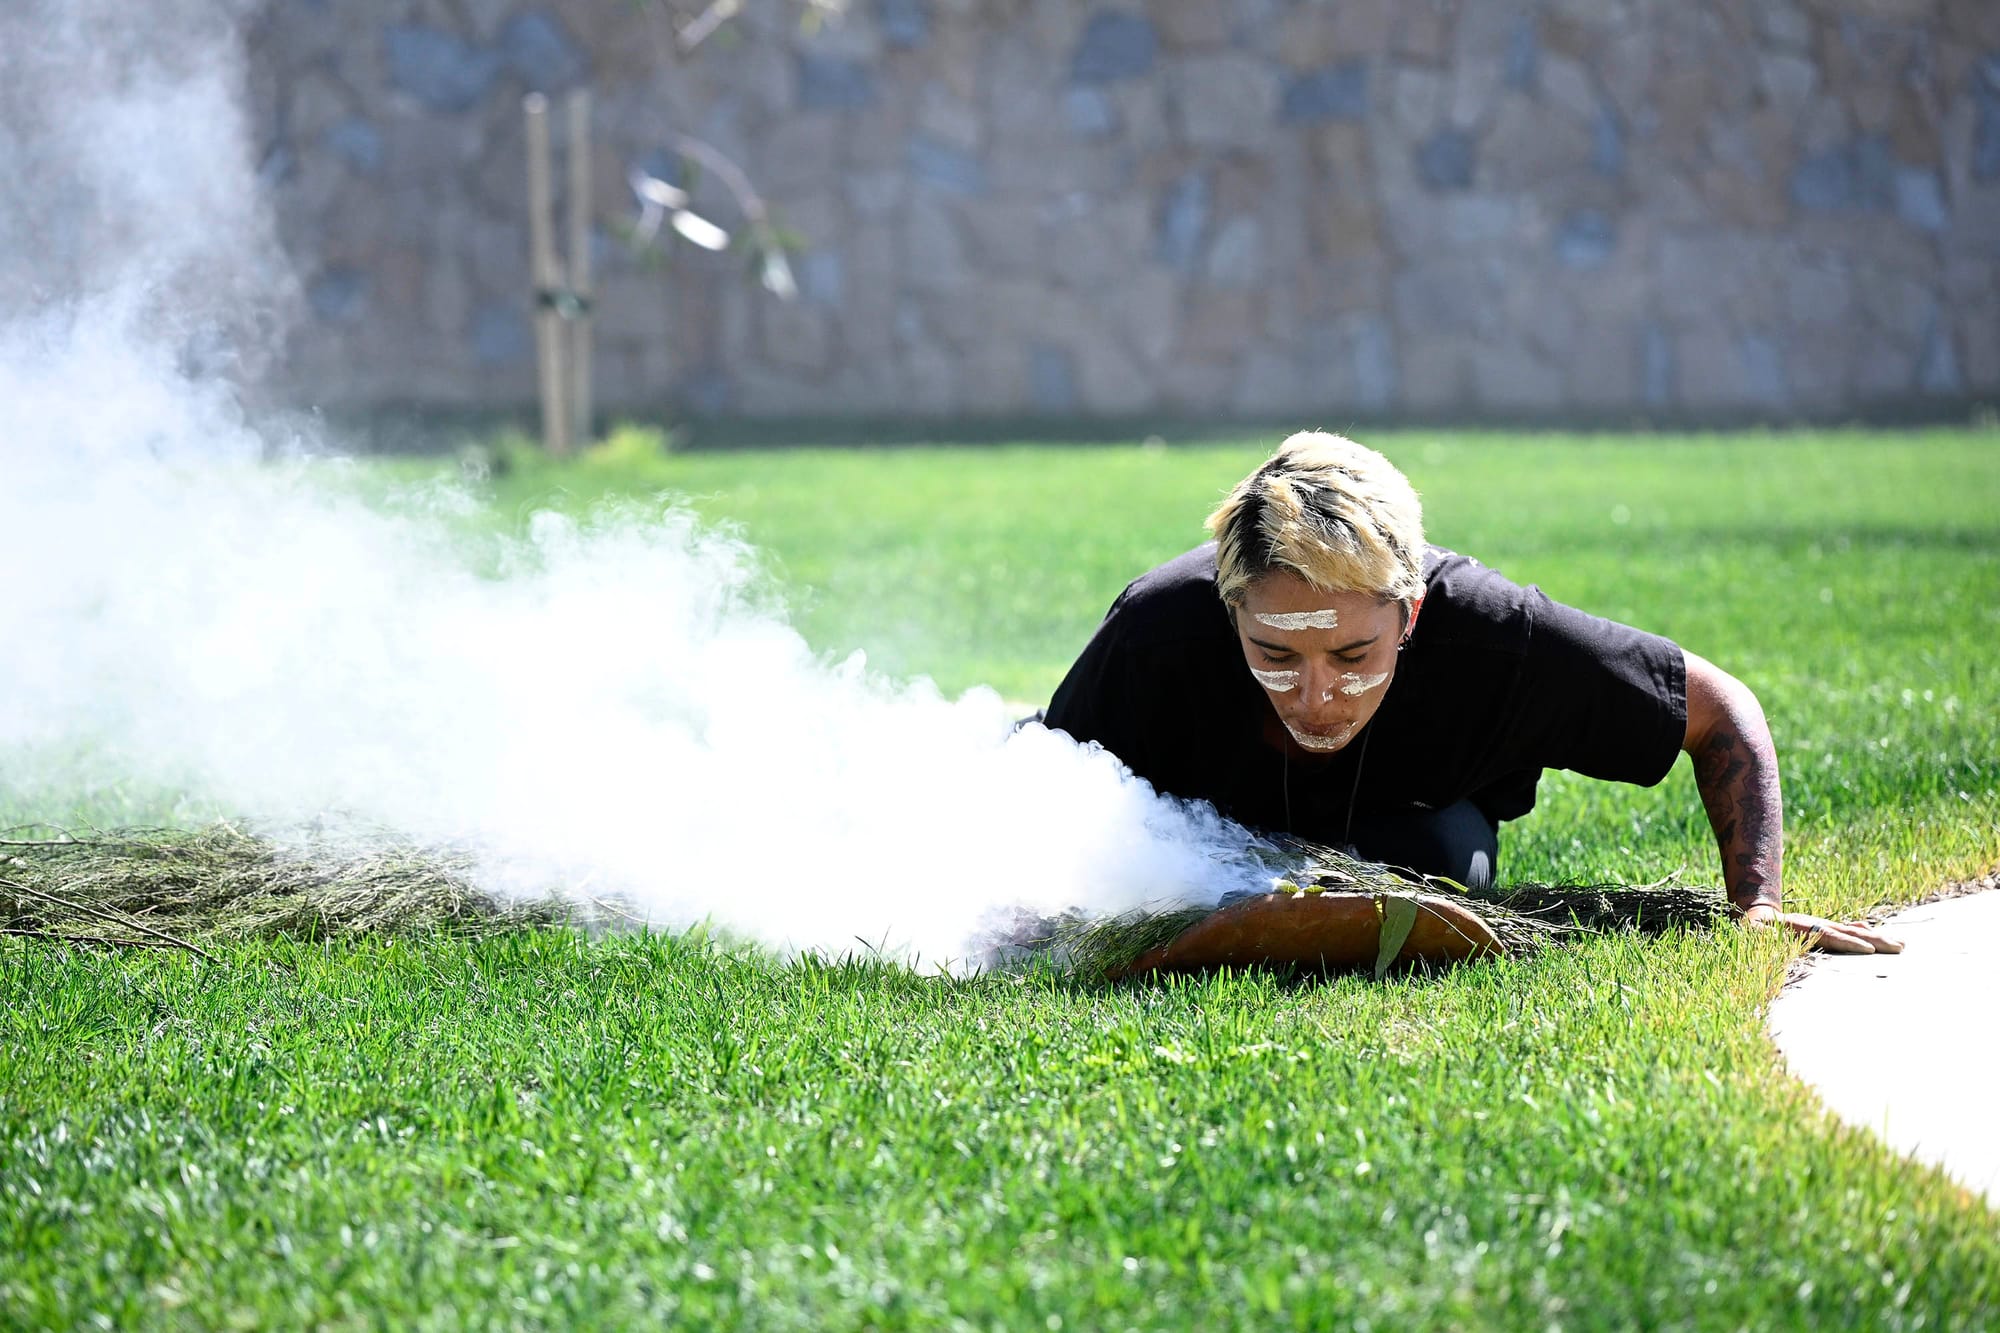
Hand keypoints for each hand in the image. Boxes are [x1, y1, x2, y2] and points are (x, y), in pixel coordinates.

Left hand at [1740, 904, 1903, 953]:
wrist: (1754, 915)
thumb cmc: (1752, 930)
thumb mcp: (1753, 933)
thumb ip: (1762, 936)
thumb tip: (1767, 935)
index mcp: (1802, 928)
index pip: (1830, 936)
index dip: (1849, 943)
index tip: (1869, 950)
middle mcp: (1816, 924)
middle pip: (1849, 932)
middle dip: (1875, 940)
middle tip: (1900, 947)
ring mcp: (1821, 924)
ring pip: (1853, 930)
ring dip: (1876, 937)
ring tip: (1901, 943)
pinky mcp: (1823, 928)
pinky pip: (1847, 930)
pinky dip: (1862, 932)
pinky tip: (1874, 934)